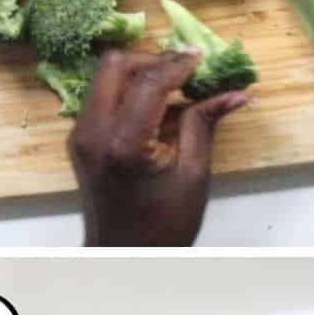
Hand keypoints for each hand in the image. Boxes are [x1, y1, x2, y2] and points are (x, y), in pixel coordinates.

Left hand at [69, 49, 248, 245]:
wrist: (124, 256)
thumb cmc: (164, 226)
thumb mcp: (194, 176)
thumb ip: (204, 125)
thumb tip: (234, 91)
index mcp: (122, 144)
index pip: (148, 83)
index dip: (178, 65)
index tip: (202, 59)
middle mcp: (92, 132)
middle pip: (115, 65)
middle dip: (152, 59)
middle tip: (185, 69)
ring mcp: (80, 133)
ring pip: (105, 76)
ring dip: (140, 72)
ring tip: (175, 85)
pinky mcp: (79, 137)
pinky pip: (102, 96)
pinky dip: (129, 90)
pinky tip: (157, 106)